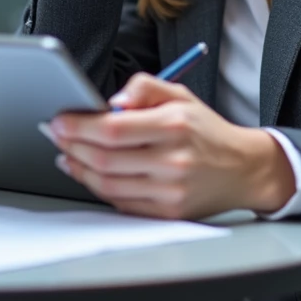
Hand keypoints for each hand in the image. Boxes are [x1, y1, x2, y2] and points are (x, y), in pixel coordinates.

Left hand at [44, 74, 296, 219]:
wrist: (243, 168)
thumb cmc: (206, 130)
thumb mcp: (180, 95)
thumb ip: (143, 87)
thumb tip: (111, 101)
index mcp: (174, 126)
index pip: (113, 129)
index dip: (79, 126)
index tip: (59, 121)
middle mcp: (173, 161)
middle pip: (105, 158)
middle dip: (72, 146)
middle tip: (57, 135)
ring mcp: (170, 191)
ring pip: (108, 184)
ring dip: (79, 169)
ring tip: (68, 154)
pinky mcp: (168, 213)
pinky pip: (121, 203)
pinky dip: (99, 188)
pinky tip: (89, 173)